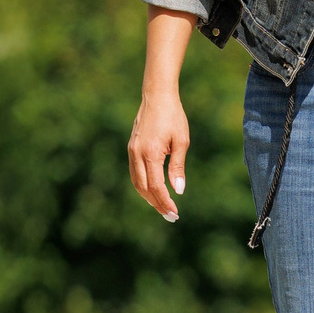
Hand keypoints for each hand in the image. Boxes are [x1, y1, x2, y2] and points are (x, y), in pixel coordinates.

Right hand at [128, 89, 189, 221]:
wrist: (157, 96)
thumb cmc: (173, 116)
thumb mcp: (182, 141)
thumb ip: (178, 167)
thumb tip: (178, 191)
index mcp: (150, 153)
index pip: (155, 186)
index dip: (164, 202)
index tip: (175, 213)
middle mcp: (137, 154)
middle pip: (143, 188)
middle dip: (157, 204)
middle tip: (171, 216)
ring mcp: (131, 151)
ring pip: (136, 182)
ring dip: (148, 197)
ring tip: (163, 207)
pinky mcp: (131, 148)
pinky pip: (134, 173)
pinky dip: (143, 186)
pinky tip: (153, 191)